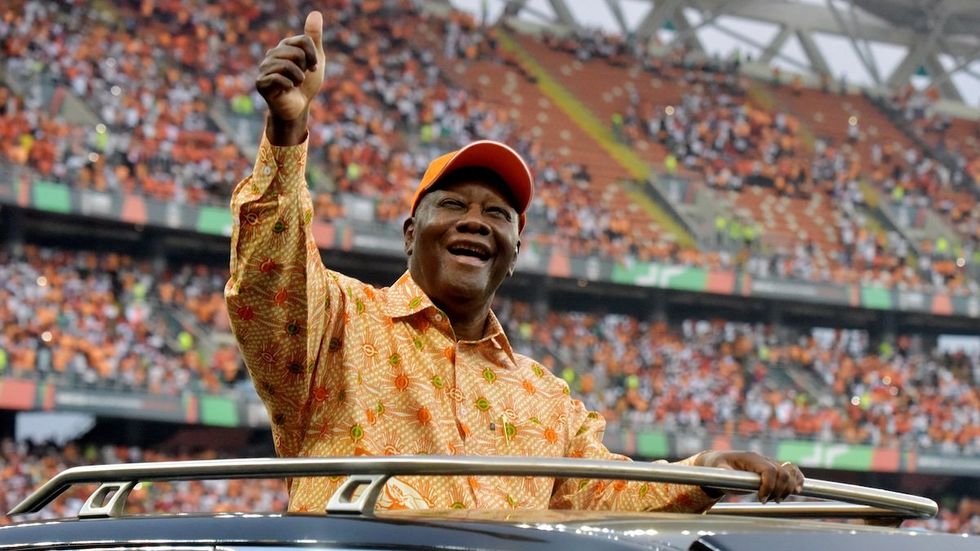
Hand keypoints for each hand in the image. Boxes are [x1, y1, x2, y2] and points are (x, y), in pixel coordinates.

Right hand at [255, 11, 324, 143]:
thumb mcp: (315, 59)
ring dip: (298, 79)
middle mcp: (272, 54)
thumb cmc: (306, 84)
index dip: (313, 56)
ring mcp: (264, 68)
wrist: (299, 108)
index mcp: (284, 46)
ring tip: (294, 84)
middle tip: (301, 78)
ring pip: (288, 66)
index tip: (312, 67)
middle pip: (296, 53)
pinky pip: (279, 78)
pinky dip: (289, 86)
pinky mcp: (261, 83)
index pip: (304, 41)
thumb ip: (314, 37)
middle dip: (305, 68)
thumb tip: (315, 13)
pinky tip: (287, 90)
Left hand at [696, 450, 804, 502]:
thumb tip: (725, 475)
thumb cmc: (718, 467)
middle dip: (778, 491)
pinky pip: (792, 471)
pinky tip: (797, 491)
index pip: (769, 470)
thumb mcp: (717, 470)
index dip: (769, 486)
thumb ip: (722, 473)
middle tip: (765, 501)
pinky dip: (798, 480)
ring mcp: (770, 463)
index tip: (760, 499)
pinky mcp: (774, 469)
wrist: (720, 464)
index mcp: (751, 458)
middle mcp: (764, 459)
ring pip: (790, 473)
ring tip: (775, 499)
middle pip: (783, 473)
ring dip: (787, 489)